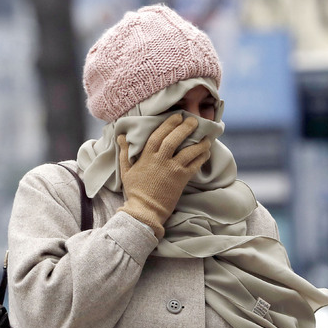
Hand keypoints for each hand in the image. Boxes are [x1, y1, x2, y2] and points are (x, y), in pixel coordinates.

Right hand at [117, 113, 210, 238]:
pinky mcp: (181, 180)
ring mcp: (172, 170)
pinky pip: (194, 165)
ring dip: (199, 143)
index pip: (158, 135)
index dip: (168, 124)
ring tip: (206, 137)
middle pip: (174, 139)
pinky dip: (201, 158)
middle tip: (194, 121)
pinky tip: (206, 152)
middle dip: (185, 128)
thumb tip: (121, 136)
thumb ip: (125, 153)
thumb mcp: (126, 171)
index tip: (177, 117)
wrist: (145, 211)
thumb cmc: (135, 192)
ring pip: (188, 152)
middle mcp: (161, 161)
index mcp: (147, 157)